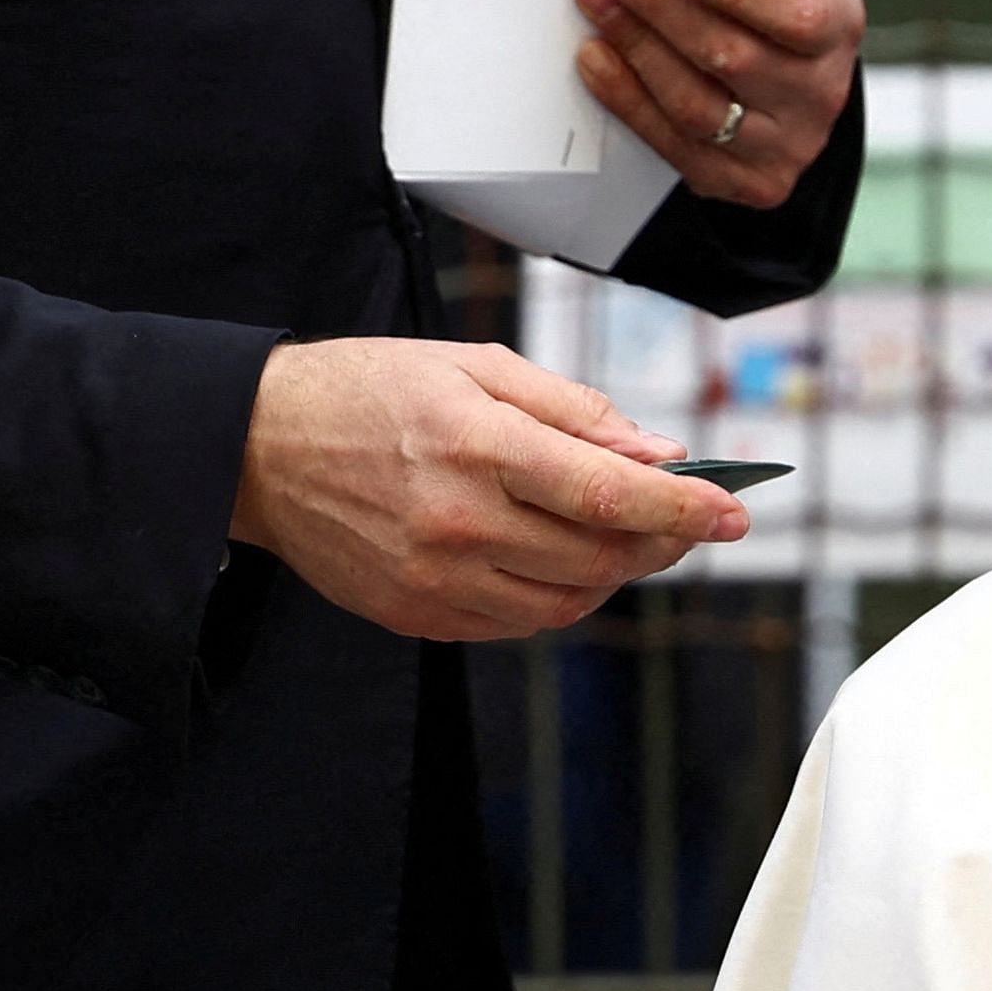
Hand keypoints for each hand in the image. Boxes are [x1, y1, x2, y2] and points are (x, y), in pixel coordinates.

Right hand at [229, 339, 743, 640]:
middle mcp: (457, 520)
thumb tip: (659, 451)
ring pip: (568, 601)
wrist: (257, 446)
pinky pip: (517, 622)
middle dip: (660, 540)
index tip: (733, 512)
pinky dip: (557, 597)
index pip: (609, 492)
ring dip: (613, 574)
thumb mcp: (475, 368)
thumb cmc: (369, 392)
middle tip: (687, 518)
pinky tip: (557, 558)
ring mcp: (434, 578)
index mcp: (476, 445)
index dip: (683, 508)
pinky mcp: (416, 614)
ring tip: (621, 535)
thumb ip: (575, 411)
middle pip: (599, 557)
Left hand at [574, 0, 863, 209]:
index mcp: (837, 27)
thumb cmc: (790, 6)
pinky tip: (599, 62)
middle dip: (661, 11)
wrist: (801, 91)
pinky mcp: (752, 182)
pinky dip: (630, 105)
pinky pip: (679, 149)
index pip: (793, 15)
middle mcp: (818, 94)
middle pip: (731, 58)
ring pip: (698, 107)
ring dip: (636, 53)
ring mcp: (786, 144)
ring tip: (595, 5)